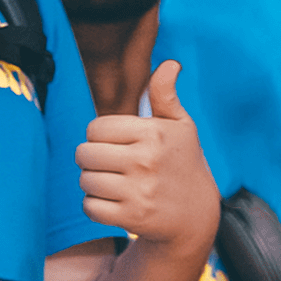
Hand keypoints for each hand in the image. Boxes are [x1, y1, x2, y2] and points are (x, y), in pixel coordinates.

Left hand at [74, 61, 219, 256]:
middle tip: (110, 165)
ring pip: (85, 180)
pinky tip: (113, 203)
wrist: (197, 216)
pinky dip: (95, 206)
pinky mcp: (133, 217)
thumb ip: (165, 95)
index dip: (100, 136)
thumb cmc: (182, 163)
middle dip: (92, 159)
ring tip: (113, 184)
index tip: (116, 144)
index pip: (95, 128)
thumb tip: (170, 64)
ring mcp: (139, 190)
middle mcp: (146, 160)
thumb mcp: (180, 126)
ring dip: (93, 183)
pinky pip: (89, 206)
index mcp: (153, 133)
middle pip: (84, 153)